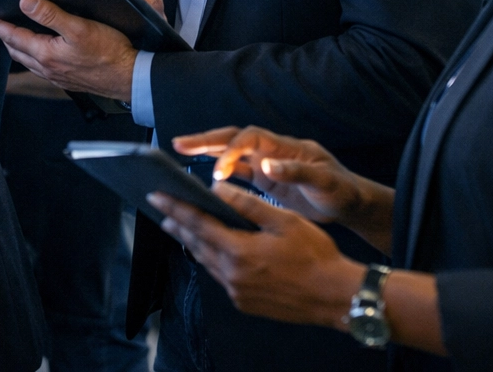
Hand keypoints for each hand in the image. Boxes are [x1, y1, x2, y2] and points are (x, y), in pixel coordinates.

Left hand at [0, 0, 137, 100]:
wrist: (129, 78)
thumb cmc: (109, 53)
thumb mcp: (79, 27)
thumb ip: (50, 15)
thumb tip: (25, 3)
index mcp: (46, 54)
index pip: (15, 38)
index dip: (1, 26)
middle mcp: (48, 68)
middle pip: (18, 52)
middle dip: (7, 38)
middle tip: (0, 26)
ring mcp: (58, 77)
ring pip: (30, 62)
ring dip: (20, 48)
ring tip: (16, 37)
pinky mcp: (69, 80)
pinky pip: (43, 69)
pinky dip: (34, 58)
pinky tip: (42, 53)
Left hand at [148, 184, 362, 327]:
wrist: (335, 297)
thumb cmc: (314, 255)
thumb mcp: (283, 220)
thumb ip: (247, 204)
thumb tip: (217, 189)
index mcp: (238, 251)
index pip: (197, 223)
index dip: (175, 207)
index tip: (156, 196)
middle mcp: (232, 274)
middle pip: (196, 244)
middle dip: (177, 224)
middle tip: (161, 209)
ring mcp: (238, 292)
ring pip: (206, 262)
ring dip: (192, 242)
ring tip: (180, 227)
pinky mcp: (245, 303)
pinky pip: (220, 277)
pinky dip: (212, 260)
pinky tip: (212, 251)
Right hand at [173, 126, 369, 225]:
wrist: (350, 202)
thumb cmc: (341, 189)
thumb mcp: (324, 181)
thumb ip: (297, 172)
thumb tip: (267, 165)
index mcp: (284, 147)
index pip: (250, 139)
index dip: (231, 151)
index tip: (218, 171)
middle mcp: (271, 151)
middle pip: (233, 138)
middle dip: (206, 140)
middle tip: (179, 144)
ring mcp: (266, 164)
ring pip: (231, 152)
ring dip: (207, 151)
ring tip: (180, 152)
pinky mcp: (265, 180)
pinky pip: (237, 172)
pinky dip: (219, 172)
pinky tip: (202, 177)